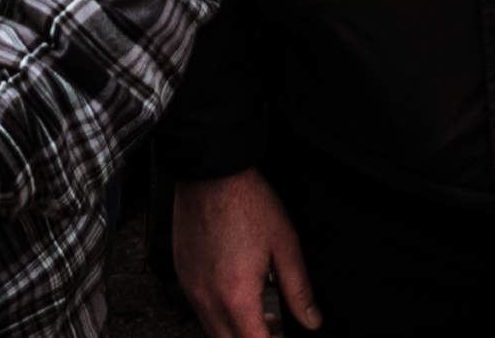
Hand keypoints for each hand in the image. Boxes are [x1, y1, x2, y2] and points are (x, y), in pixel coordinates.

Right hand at [171, 169, 323, 336]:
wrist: (211, 173)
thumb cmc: (246, 201)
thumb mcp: (285, 245)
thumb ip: (298, 289)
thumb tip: (311, 319)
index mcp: (236, 296)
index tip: (282, 335)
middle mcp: (208, 298)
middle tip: (275, 327)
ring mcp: (191, 288)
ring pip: (212, 330)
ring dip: (236, 329)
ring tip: (260, 311)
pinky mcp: (183, 275)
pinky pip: (199, 309)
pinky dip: (218, 312)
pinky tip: (235, 293)